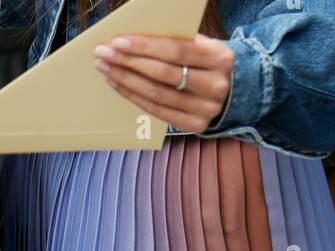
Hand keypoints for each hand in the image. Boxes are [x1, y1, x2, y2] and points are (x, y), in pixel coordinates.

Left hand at [95, 34, 233, 134]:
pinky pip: (158, 111)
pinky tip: (119, 85)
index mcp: (220, 57)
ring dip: (127, 80)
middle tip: (105, 54)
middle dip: (129, 62)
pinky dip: (135, 97)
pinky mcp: (196, 125)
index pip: (176, 50)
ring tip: (106, 68)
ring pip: (158, 94)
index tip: (118, 41)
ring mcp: (207, 110)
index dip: (145, 46)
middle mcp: (216, 85)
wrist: (230, 90)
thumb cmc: (205, 61)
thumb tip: (133, 40)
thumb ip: (176, 42)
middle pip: (164, 73)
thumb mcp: (200, 46)